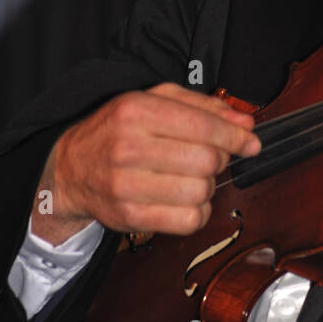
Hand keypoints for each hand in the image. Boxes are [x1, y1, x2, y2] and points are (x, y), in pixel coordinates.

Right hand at [30, 83, 260, 244]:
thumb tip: (245, 124)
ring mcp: (126, 184)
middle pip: (207, 160)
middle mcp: (128, 146)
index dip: (235, 137)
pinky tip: (186, 199)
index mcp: (136, 110)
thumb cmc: (118, 130)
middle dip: (219, 160)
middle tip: (211, 157)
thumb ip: (203, 107)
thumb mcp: (154, 101)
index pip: (202, 126)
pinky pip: (189, 220)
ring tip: (192, 177)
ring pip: (201, 191)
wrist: (71, 169)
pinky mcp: (129, 216)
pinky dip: (198, 212)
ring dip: (207, 186)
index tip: (250, 142)